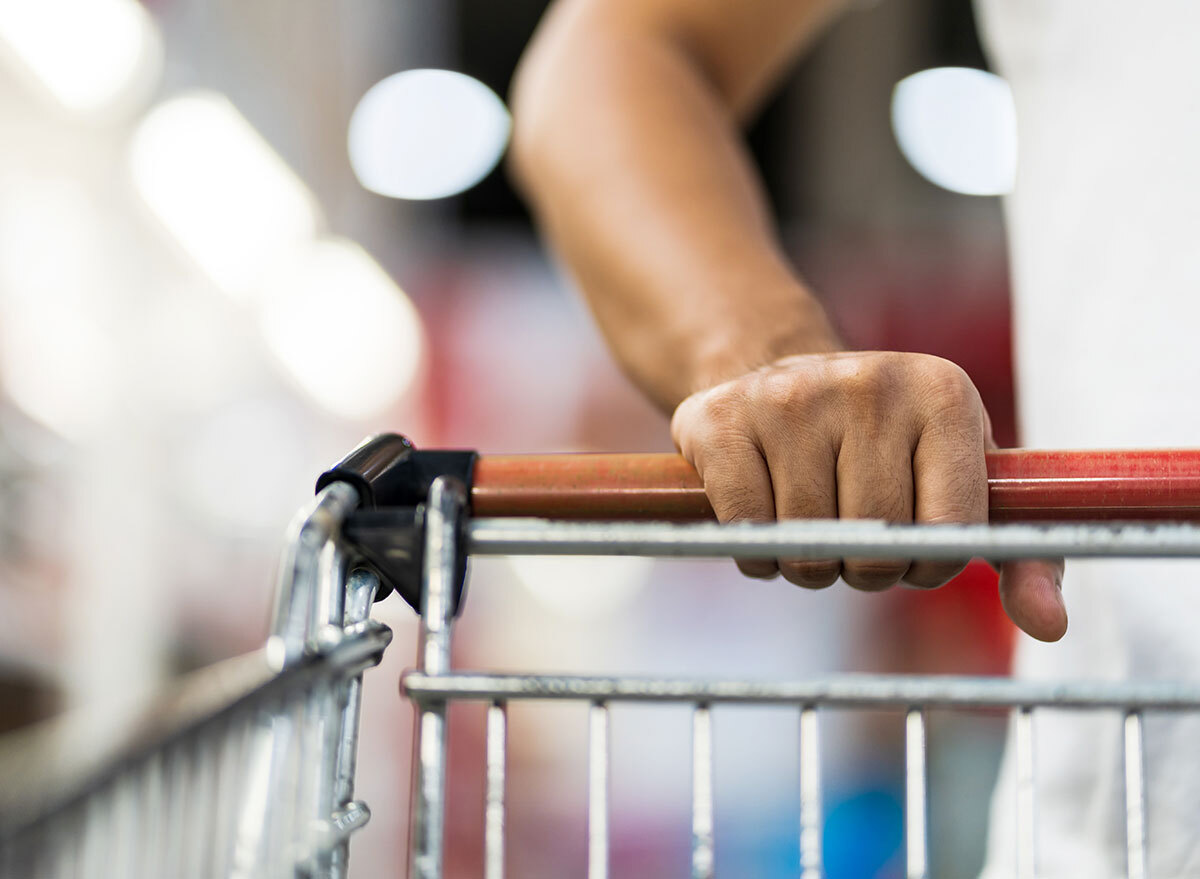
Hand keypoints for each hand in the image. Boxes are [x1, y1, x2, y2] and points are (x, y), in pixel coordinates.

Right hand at [671, 351, 1066, 641]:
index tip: (912, 547)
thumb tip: (1050, 628)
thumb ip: (1018, 555)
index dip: (927, 565)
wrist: (776, 373)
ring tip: (809, 524)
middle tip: (852, 538)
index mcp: (943, 393)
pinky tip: (764, 515)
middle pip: (873, 544)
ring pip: (805, 545)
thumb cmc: (884, 446)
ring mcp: (790, 395)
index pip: (949, 532)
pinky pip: (745, 530)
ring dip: (807, 564)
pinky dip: (754, 551)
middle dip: (862, 568)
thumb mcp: (960, 481)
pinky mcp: (721, 418)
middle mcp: (868, 382)